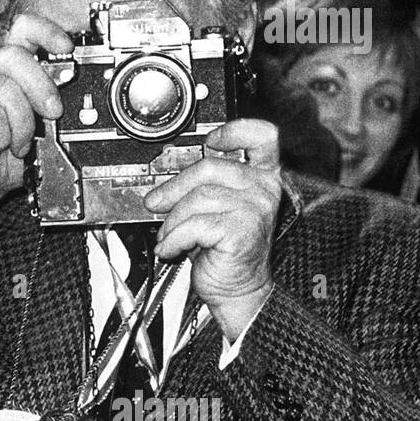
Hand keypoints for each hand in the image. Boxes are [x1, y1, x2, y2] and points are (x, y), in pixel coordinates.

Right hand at [0, 14, 70, 229]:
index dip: (46, 32)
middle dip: (41, 86)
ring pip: (6, 89)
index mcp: (9, 68)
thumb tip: (72, 104)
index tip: (66, 47)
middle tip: (53, 113)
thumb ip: (50, 111)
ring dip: (21, 124)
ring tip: (19, 144)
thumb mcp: (36, 129)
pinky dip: (0, 137)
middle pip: (16, 56)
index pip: (24, 30)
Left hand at [144, 119, 281, 341]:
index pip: (262, 137)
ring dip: (172, 220)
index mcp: (262, 178)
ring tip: (169, 235)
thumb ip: (202, 186)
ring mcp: (256, 210)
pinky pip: (193, 224)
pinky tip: (172, 248)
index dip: (234, 130)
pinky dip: (174, 238)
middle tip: (155, 202)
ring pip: (197, 198)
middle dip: (174, 187)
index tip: (210, 140)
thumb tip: (165, 179)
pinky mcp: (242, 231)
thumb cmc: (224, 250)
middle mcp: (264, 190)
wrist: (238, 290)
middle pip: (210, 168)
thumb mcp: (215, 209)